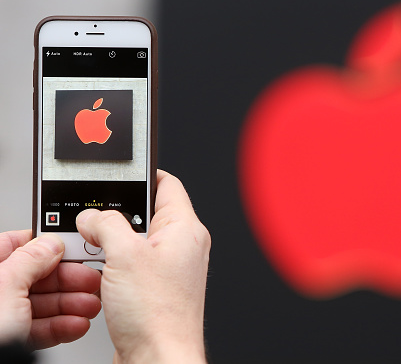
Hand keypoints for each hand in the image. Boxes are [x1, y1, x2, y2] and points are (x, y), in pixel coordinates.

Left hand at [0, 230, 101, 348]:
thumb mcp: (6, 288)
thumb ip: (31, 260)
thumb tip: (51, 244)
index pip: (18, 244)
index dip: (49, 245)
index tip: (75, 249)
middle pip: (36, 276)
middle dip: (69, 281)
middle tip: (90, 281)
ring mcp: (2, 317)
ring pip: (41, 304)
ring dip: (71, 305)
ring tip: (89, 306)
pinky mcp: (10, 339)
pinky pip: (38, 328)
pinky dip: (61, 327)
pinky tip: (75, 325)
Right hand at [76, 170, 210, 363]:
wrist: (158, 357)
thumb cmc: (158, 314)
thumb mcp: (124, 255)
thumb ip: (106, 224)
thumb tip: (94, 216)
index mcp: (186, 228)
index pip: (168, 184)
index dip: (143, 175)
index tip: (121, 175)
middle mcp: (183, 246)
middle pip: (149, 212)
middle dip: (120, 213)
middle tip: (99, 218)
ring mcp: (172, 267)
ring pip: (138, 239)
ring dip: (114, 242)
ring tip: (98, 248)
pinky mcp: (158, 286)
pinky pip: (134, 263)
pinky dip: (116, 263)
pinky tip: (103, 271)